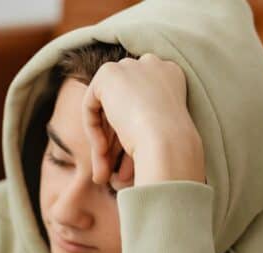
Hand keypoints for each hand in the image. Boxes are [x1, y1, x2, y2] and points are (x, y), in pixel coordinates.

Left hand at [82, 53, 204, 187]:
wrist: (168, 142)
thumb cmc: (170, 150)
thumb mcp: (158, 137)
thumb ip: (137, 131)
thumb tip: (112, 152)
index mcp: (171, 77)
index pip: (142, 103)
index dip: (130, 134)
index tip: (127, 164)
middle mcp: (154, 65)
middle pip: (123, 105)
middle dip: (114, 143)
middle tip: (113, 175)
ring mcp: (131, 67)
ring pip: (106, 110)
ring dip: (103, 145)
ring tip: (103, 176)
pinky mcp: (109, 73)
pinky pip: (91, 104)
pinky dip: (93, 130)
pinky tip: (103, 151)